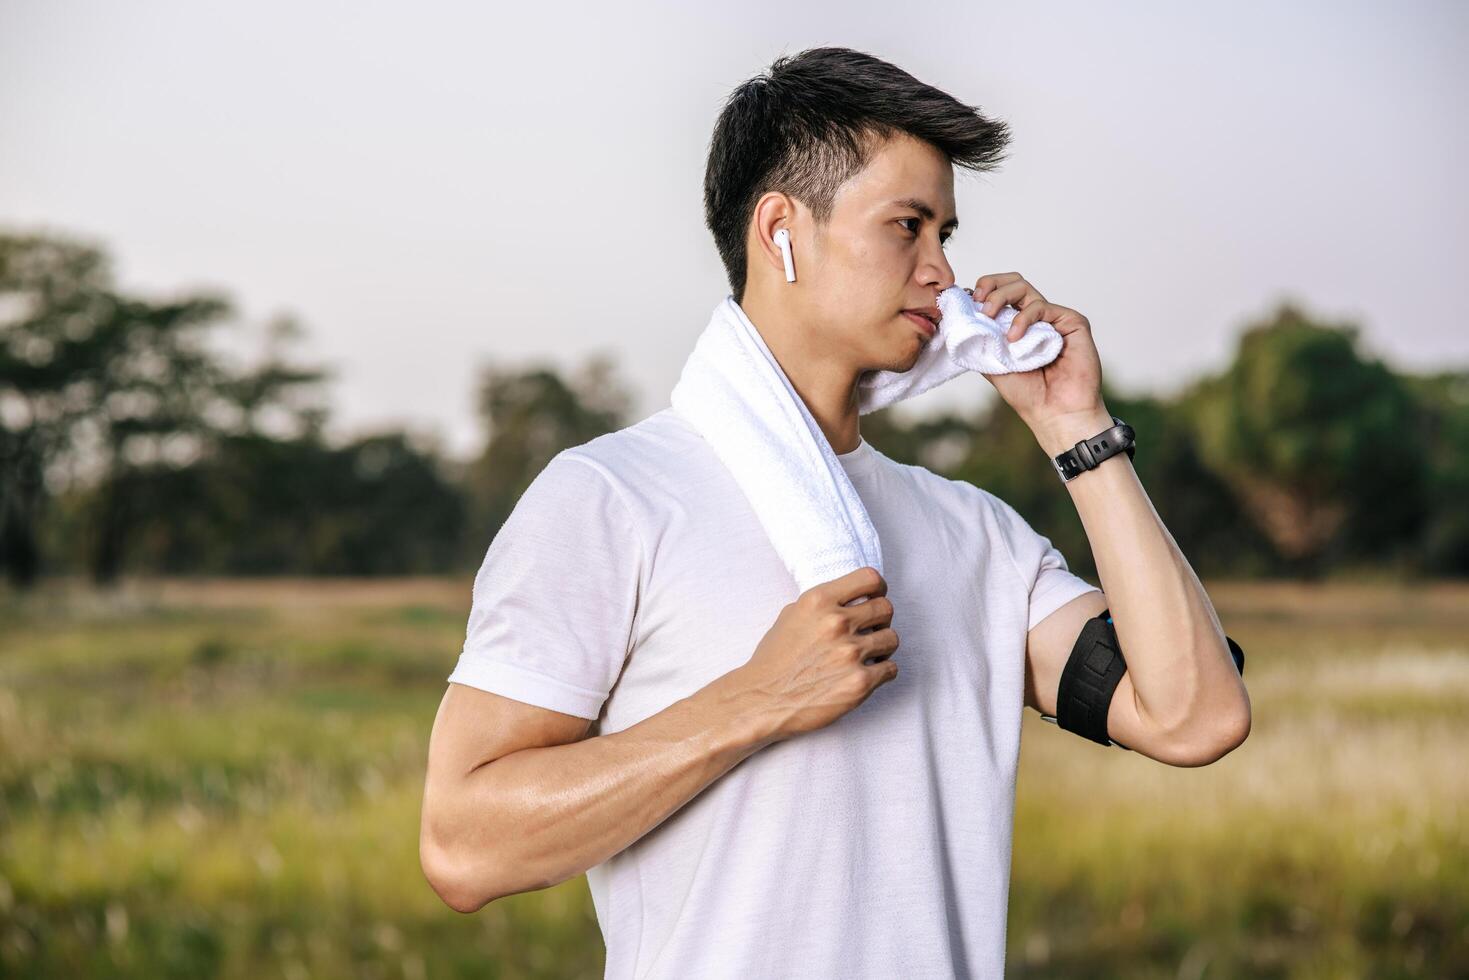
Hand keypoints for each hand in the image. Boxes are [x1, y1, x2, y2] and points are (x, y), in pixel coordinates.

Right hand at [734, 566, 898, 744]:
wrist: (762, 700)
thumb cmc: (774, 661)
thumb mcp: (791, 615)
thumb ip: (822, 604)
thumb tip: (850, 599)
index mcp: (819, 601)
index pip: (869, 578)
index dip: (877, 588)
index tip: (875, 596)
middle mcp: (837, 623)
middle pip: (886, 608)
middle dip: (880, 620)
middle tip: (870, 631)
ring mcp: (850, 653)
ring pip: (892, 638)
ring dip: (882, 647)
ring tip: (866, 655)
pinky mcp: (860, 682)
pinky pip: (890, 668)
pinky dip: (881, 672)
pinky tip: (865, 674)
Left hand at [967, 272, 1108, 446]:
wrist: (1055, 413)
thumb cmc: (1028, 395)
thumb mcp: (992, 365)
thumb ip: (981, 340)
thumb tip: (960, 317)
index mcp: (1017, 325)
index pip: (1000, 292)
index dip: (983, 290)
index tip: (967, 302)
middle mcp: (1036, 318)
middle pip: (1012, 282)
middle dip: (990, 285)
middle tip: (979, 303)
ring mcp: (1054, 318)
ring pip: (1024, 287)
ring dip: (1001, 297)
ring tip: (989, 315)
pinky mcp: (1072, 321)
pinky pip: (1042, 307)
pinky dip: (1022, 318)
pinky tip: (1014, 337)